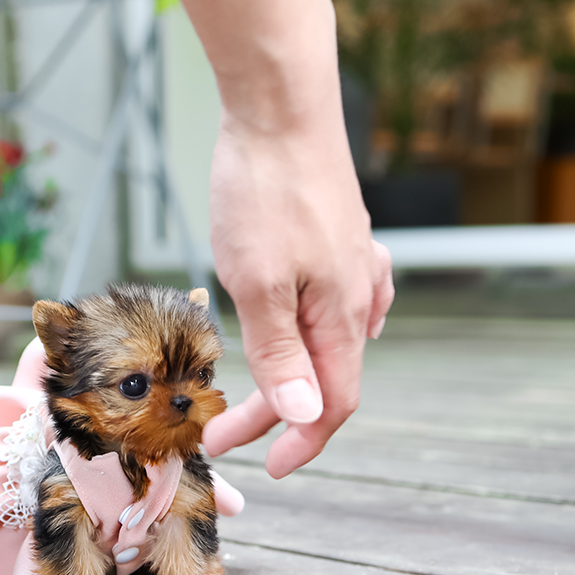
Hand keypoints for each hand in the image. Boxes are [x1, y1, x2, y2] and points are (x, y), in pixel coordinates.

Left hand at [202, 116, 393, 478]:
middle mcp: (356, 294)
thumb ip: (282, 353)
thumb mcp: (258, 282)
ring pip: (333, 338)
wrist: (281, 105)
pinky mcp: (338, 233)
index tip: (265, 468)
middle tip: (218, 426)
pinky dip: (330, 326)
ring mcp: (352, 261)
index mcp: (338, 315)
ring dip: (297, 372)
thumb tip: (309, 419)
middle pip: (325, 374)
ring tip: (264, 391)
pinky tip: (335, 321)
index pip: (332, 404)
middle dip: (274, 411)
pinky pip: (348, 296)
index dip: (301, 442)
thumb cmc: (263, 190)